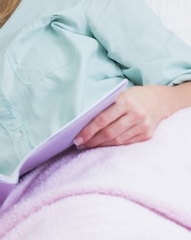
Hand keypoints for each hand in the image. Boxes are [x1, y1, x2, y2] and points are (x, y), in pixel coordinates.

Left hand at [74, 83, 189, 148]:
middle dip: (92, 141)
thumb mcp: (120, 94)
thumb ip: (106, 106)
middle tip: (80, 144)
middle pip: (109, 132)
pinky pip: (126, 143)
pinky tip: (103, 145)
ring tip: (88, 145)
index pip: (102, 120)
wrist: (161, 100)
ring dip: (100, 145)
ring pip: (117, 140)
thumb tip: (84, 121)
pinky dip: (113, 145)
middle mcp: (136, 115)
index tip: (77, 138)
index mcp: (126, 102)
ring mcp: (143, 126)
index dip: (88, 131)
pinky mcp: (147, 135)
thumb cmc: (134, 96)